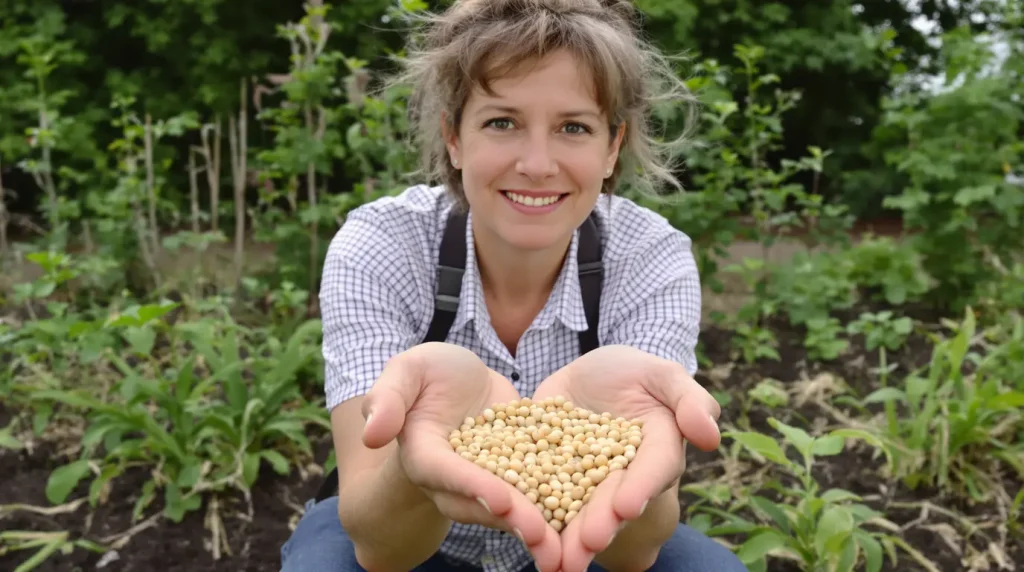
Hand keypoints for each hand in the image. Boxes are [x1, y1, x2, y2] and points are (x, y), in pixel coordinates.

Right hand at [360, 342, 561, 570]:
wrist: (460, 382)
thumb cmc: (427, 374)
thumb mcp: (407, 371)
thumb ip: (387, 399)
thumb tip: (372, 432)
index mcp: (425, 456)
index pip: (448, 475)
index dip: (473, 488)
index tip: (500, 501)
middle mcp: (456, 480)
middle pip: (484, 504)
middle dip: (515, 520)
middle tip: (545, 538)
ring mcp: (489, 481)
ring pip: (514, 509)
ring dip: (540, 528)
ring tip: (568, 547)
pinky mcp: (519, 475)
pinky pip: (539, 492)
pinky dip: (562, 507)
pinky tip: (591, 519)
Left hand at [531, 345, 720, 570]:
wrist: (590, 373)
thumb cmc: (635, 371)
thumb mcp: (662, 374)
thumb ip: (689, 400)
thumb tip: (710, 436)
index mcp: (658, 450)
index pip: (654, 470)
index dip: (641, 489)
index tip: (627, 508)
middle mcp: (625, 474)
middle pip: (614, 500)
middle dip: (601, 524)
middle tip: (587, 545)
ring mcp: (587, 479)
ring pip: (579, 508)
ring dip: (569, 537)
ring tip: (556, 561)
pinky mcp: (552, 475)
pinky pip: (542, 495)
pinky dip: (533, 516)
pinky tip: (521, 534)